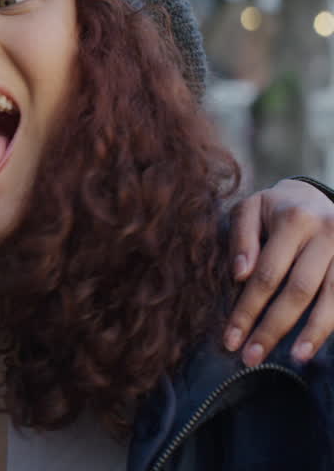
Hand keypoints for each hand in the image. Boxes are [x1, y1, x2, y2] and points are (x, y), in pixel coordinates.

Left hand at [224, 178, 333, 365]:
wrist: (314, 196)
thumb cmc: (275, 208)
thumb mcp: (250, 209)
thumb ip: (241, 238)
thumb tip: (240, 274)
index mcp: (294, 220)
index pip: (266, 275)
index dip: (247, 310)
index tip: (231, 340)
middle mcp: (326, 234)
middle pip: (298, 291)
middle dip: (273, 328)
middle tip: (252, 358)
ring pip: (331, 298)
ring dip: (313, 333)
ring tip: (295, 358)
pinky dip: (333, 322)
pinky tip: (317, 342)